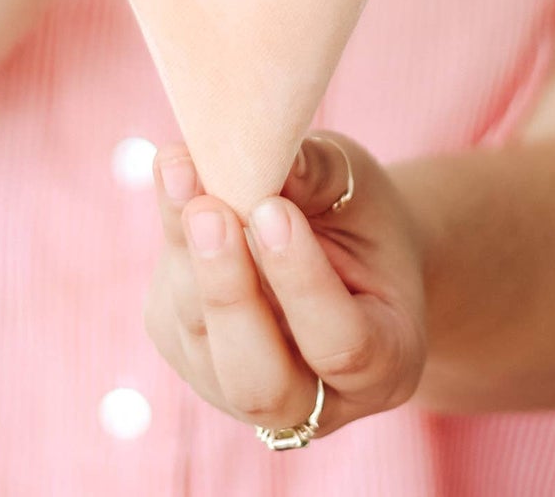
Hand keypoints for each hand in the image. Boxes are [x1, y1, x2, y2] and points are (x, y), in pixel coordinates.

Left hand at [146, 132, 427, 439]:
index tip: (273, 209)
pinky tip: (176, 178)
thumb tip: (259, 154)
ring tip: (179, 170)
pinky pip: (169, 311)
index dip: (302, 281)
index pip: (341, 345)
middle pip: (258, 381)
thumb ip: (320, 175)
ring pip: (201, 343)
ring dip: (184, 255)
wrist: (339, 244)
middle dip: (227, 293)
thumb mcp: (360, 186)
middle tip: (208, 211)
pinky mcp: (190, 357)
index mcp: (386, 366)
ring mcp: (241, 389)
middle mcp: (314, 401)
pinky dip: (170, 241)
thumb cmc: (361, 215)